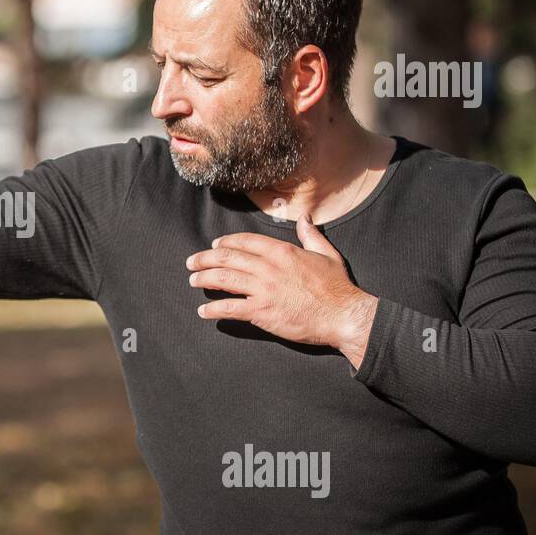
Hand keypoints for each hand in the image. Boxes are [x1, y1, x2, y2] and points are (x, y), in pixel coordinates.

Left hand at [186, 214, 377, 366]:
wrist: (343, 315)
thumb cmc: (337, 287)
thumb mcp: (326, 254)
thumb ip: (311, 236)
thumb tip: (306, 219)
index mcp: (282, 252)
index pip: (245, 242)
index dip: (226, 243)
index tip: (215, 246)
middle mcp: (268, 268)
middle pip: (228, 258)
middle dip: (205, 259)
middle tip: (192, 262)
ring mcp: (263, 290)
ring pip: (224, 280)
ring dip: (204, 279)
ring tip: (193, 280)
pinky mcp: (261, 312)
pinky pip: (230, 308)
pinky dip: (213, 309)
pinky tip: (204, 311)